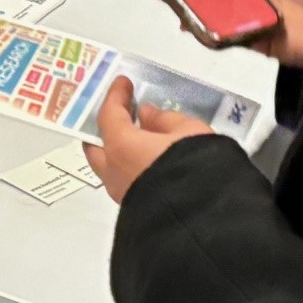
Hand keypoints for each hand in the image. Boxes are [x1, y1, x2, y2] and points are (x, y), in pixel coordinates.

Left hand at [83, 78, 212, 204]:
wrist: (205, 218)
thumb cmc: (195, 167)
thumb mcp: (187, 131)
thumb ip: (164, 119)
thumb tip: (147, 115)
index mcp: (121, 146)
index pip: (109, 114)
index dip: (116, 96)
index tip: (122, 84)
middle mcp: (115, 172)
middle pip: (96, 145)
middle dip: (105, 128)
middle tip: (116, 114)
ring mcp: (123, 194)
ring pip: (110, 167)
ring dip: (117, 150)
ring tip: (135, 138)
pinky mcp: (137, 210)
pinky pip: (126, 181)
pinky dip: (130, 166)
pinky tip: (146, 161)